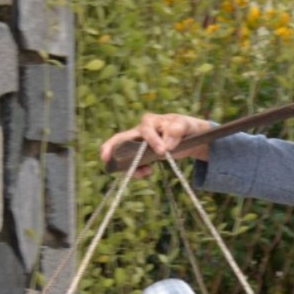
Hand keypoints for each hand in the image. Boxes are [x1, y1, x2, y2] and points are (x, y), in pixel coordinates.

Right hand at [98, 113, 219, 173]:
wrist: (187, 136)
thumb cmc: (185, 127)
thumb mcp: (186, 125)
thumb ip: (178, 130)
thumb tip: (167, 145)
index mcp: (149, 121)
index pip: (145, 130)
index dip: (152, 141)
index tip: (163, 152)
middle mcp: (139, 132)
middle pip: (120, 139)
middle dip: (110, 148)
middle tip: (105, 158)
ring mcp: (137, 145)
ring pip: (124, 155)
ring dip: (129, 166)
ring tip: (145, 172)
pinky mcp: (140, 156)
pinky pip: (132, 165)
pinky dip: (137, 171)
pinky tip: (148, 172)